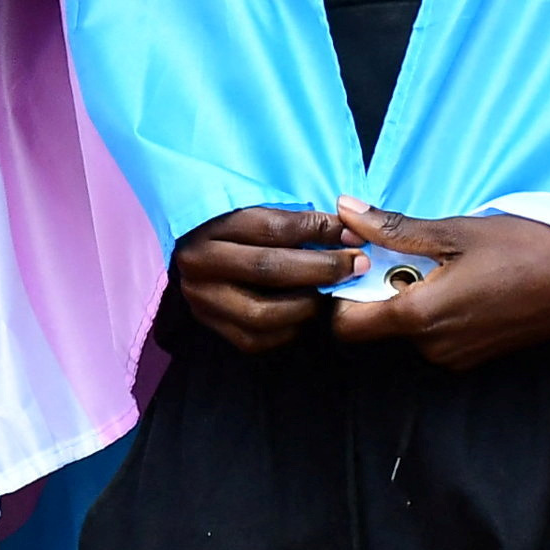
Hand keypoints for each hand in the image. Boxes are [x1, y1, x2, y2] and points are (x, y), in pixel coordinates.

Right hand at [174, 206, 359, 352]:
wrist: (193, 251)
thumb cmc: (233, 226)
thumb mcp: (255, 210)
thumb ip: (296, 221)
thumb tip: (350, 232)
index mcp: (208, 224)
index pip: (272, 227)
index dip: (318, 230)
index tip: (352, 233)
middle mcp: (198, 262)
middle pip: (269, 268)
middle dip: (322, 268)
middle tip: (356, 265)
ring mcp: (201, 298)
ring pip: (263, 312)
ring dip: (306, 305)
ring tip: (327, 293)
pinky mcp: (209, 324)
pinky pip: (255, 338)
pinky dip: (287, 329)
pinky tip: (303, 313)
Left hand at [327, 199, 549, 369]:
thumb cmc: (526, 247)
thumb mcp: (455, 231)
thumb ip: (394, 229)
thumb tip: (344, 211)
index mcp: (421, 317)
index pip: (346, 326)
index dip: (336, 294)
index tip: (346, 261)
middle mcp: (434, 347)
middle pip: (376, 325)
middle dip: (375, 288)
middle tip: (393, 249)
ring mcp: (457, 356)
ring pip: (407, 329)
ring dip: (408, 297)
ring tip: (435, 260)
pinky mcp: (477, 356)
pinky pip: (436, 335)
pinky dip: (433, 308)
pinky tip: (457, 278)